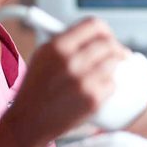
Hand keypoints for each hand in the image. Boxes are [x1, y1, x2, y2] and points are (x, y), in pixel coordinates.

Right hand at [3, 18, 127, 146]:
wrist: (29, 121)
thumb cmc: (35, 88)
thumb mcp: (42, 55)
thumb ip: (67, 40)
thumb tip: (95, 33)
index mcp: (57, 46)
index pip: (94, 25)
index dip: (105, 30)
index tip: (108, 37)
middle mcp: (70, 61)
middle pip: (108, 43)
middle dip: (115, 48)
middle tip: (117, 55)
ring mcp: (83, 81)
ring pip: (114, 62)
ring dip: (113, 66)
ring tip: (103, 73)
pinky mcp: (92, 100)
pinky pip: (112, 84)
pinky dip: (108, 86)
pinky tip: (96, 89)